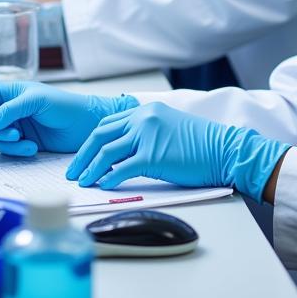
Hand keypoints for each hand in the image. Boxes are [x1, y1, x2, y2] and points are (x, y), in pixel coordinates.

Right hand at [0, 81, 138, 155]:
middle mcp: (9, 108)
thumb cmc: (65, 104)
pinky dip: (17, 150)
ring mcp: (15, 125)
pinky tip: (33, 147)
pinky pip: (9, 149)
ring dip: (7, 144)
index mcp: (10, 92)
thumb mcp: (36, 101)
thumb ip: (9, 110)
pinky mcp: (23, 141)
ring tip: (25, 142)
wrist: (86, 124)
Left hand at [66, 103, 290, 201]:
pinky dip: (109, 178)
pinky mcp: (154, 156)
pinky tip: (104, 187)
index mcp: (146, 110)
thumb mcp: (168, 128)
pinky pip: (122, 168)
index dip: (90, 142)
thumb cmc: (199, 145)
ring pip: (107, 152)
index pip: (107, 124)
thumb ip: (144, 133)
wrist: (223, 150)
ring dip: (91, 169)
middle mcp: (144, 118)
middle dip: (82, 155)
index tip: (80, 157)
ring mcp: (148, 135)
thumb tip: (120, 153)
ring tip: (82, 182)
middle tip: (73, 172)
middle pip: (100, 135)